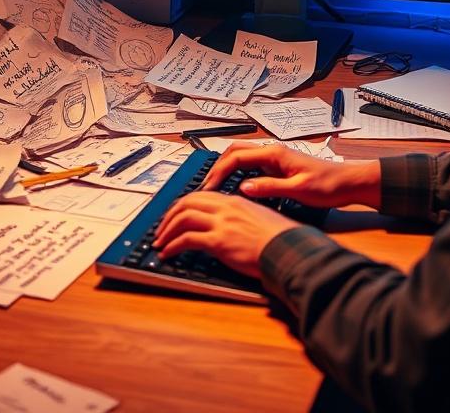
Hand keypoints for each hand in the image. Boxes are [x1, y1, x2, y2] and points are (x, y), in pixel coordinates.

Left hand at [153, 192, 297, 277]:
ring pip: (183, 218)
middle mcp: (226, 208)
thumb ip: (241, 218)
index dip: (183, 205)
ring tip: (160, 242)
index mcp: (235, 201)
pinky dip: (173, 246)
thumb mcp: (259, 219)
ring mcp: (222, 223)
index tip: (175, 216)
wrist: (289, 250)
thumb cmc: (281, 239)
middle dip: (169, 216)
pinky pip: (186, 240)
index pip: (201, 196)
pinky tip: (168, 253)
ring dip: (167, 231)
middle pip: (187, 203)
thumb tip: (230, 226)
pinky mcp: (219, 241)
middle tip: (161, 229)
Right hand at [201, 143, 381, 208]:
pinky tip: (233, 187)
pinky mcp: (278, 167)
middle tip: (205, 187)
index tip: (208, 189)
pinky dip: (237, 173)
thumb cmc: (328, 186)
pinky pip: (250, 166)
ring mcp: (274, 159)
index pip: (236, 158)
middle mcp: (272, 152)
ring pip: (241, 157)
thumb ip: (270, 187)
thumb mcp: (299, 190)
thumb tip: (243, 187)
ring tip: (214, 187)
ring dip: (225, 169)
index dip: (218, 172)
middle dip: (216, 168)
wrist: (348, 183)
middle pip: (234, 152)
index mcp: (274, 154)